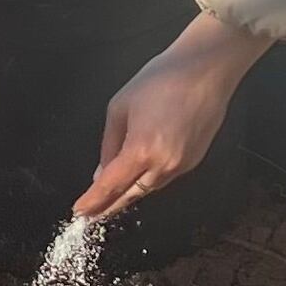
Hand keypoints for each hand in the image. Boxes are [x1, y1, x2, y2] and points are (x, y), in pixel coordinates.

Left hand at [77, 12, 268, 220]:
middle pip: (130, 196)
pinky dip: (148, 181)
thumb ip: (109, 145)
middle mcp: (164, 164)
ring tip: (110, 199)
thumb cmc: (161, 80)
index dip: (93, 202)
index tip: (79, 211)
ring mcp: (182, 165)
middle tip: (91, 215)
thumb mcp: (119, 107)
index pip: (110, 186)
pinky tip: (137, 178)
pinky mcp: (193, 161)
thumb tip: (101, 172)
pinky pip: (164, 178)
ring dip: (129, 195)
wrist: (206, 70)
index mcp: (141, 150)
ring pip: (148, 189)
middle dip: (109, 207)